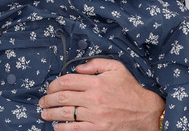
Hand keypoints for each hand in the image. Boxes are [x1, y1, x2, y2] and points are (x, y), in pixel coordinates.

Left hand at [39, 58, 163, 130]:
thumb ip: (96, 64)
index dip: (54, 84)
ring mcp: (95, 116)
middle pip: (62, 98)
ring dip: (50, 114)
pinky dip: (62, 128)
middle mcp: (94, 98)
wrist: (146, 112)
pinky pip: (74, 129)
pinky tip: (57, 126)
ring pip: (65, 114)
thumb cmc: (131, 90)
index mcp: (97, 82)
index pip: (67, 81)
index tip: (49, 88)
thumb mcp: (117, 68)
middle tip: (42, 101)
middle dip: (47, 99)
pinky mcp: (98, 129)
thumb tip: (77, 68)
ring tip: (44, 114)